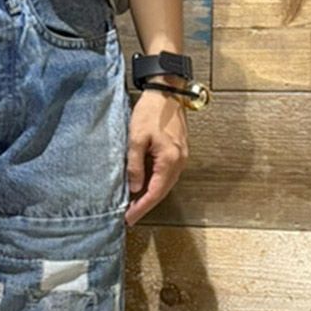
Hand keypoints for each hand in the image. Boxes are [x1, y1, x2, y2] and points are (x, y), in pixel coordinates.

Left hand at [124, 84, 188, 225]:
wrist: (167, 92)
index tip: (129, 218)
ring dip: (151, 194)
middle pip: (162, 191)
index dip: (141, 207)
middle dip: (146, 204)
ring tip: (134, 202)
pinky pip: (168, 173)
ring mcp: (181, 156)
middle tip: (130, 215)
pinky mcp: (179, 150)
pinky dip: (156, 182)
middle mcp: (179, 161)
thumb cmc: (151, 111)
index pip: (155, 192)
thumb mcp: (136, 138)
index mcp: (169, 160)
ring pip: (166, 183)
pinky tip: (145, 184)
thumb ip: (135, 165)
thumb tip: (135, 188)